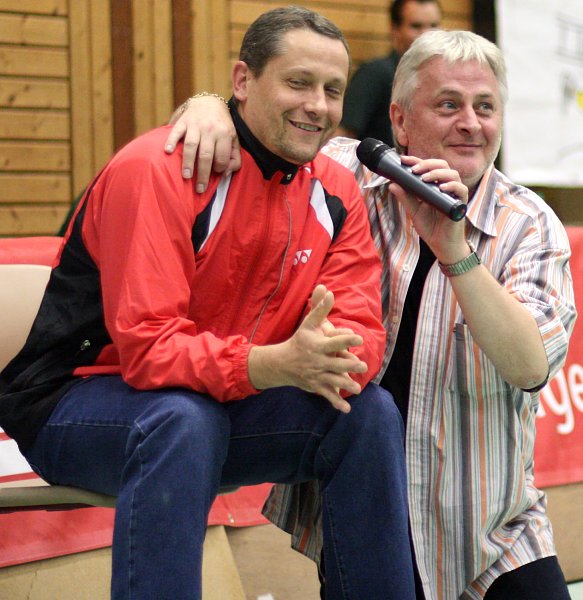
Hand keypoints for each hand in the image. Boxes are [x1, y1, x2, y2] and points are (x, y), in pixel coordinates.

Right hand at [164, 95, 241, 192]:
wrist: (210, 102)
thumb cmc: (223, 126)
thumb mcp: (234, 140)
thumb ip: (234, 158)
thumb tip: (225, 173)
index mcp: (225, 133)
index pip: (221, 157)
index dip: (219, 168)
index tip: (215, 172)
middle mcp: (210, 129)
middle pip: (206, 156)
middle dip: (203, 174)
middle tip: (200, 189)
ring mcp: (195, 124)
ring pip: (191, 146)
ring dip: (188, 163)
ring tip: (186, 177)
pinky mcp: (183, 121)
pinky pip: (176, 132)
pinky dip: (170, 141)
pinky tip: (167, 152)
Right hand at [248, 285, 367, 412]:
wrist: (282, 363)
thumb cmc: (300, 340)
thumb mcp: (309, 324)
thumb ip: (320, 308)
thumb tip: (327, 290)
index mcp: (318, 345)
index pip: (334, 342)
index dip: (345, 339)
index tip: (358, 339)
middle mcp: (318, 361)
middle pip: (335, 364)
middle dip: (349, 366)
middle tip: (362, 366)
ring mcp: (317, 375)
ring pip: (333, 381)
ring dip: (345, 385)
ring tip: (357, 388)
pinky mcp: (316, 386)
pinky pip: (327, 396)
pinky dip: (335, 403)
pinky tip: (346, 409)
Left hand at [388, 156, 469, 263]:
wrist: (441, 245)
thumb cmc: (430, 227)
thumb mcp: (413, 211)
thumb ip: (405, 197)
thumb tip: (392, 184)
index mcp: (434, 185)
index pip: (427, 167)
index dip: (417, 161)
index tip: (403, 160)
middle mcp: (446, 186)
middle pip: (442, 165)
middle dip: (427, 164)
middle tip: (414, 169)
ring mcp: (454, 194)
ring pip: (452, 174)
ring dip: (438, 173)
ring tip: (425, 178)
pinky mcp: (461, 203)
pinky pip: (461, 190)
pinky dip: (452, 186)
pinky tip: (442, 188)